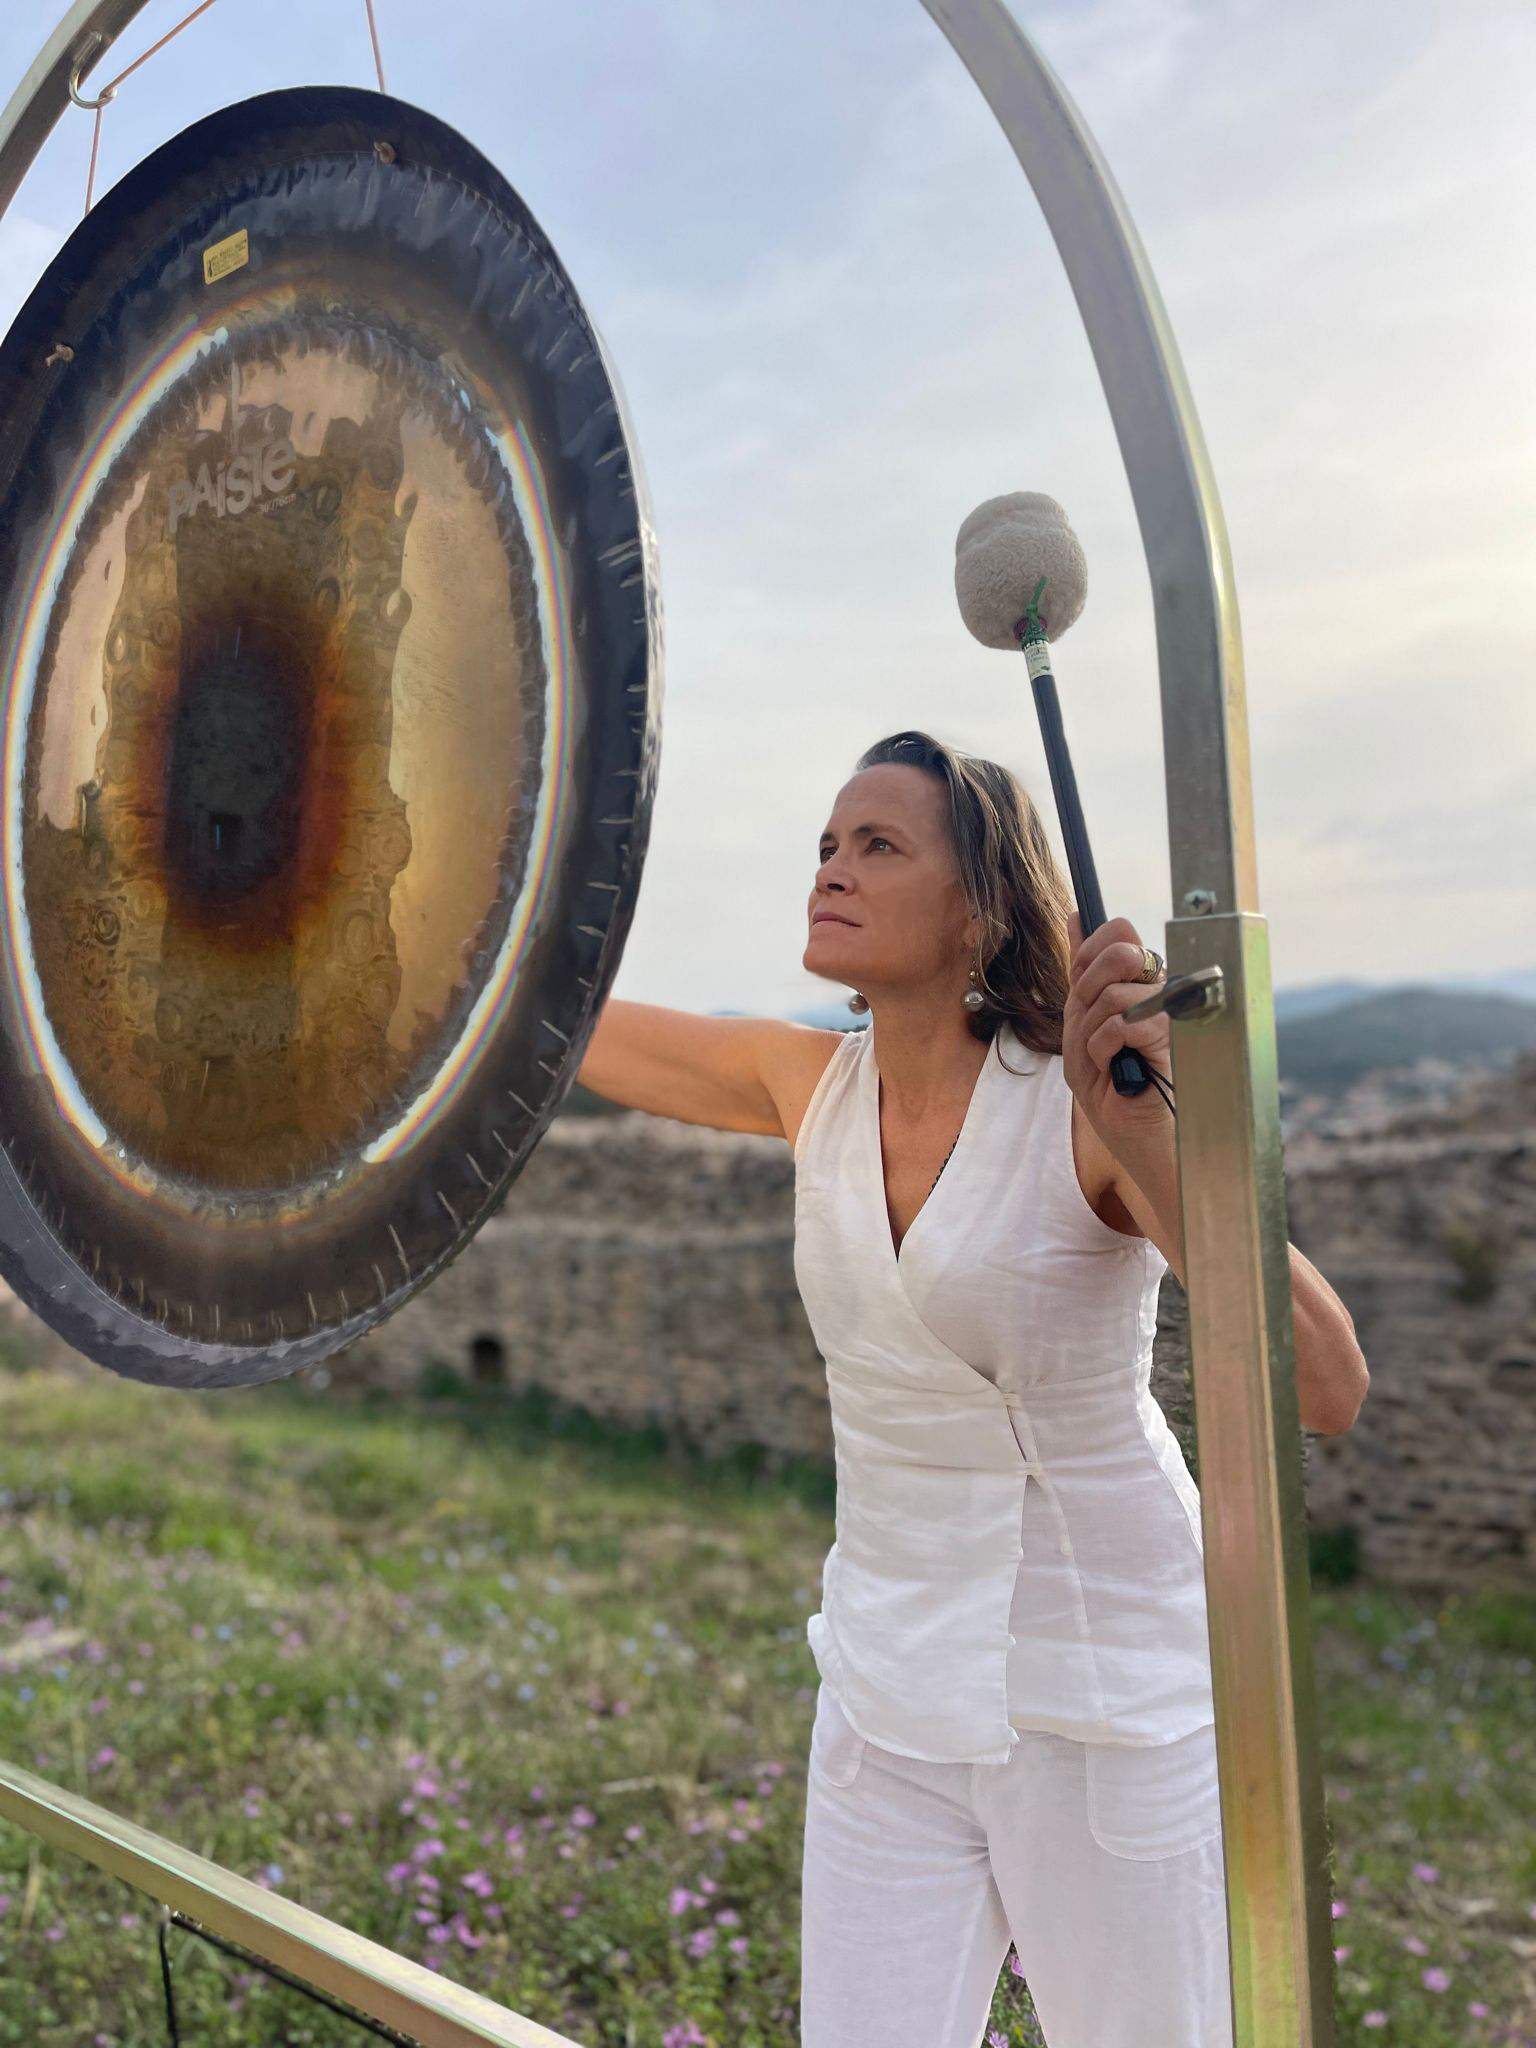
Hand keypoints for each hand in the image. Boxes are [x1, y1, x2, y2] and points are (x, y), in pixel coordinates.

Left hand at [1063, 911, 1172, 1157]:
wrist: (1145, 1144)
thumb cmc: (1116, 1096)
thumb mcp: (1083, 1032)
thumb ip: (1082, 977)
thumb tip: (1076, 916)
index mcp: (1140, 985)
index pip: (1115, 934)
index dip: (1088, 956)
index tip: (1083, 992)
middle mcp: (1161, 990)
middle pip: (1118, 951)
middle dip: (1087, 991)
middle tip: (1092, 1032)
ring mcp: (1171, 1010)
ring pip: (1112, 992)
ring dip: (1092, 1034)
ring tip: (1106, 1061)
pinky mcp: (1174, 1035)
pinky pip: (1122, 1020)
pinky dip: (1103, 1048)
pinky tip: (1116, 1068)